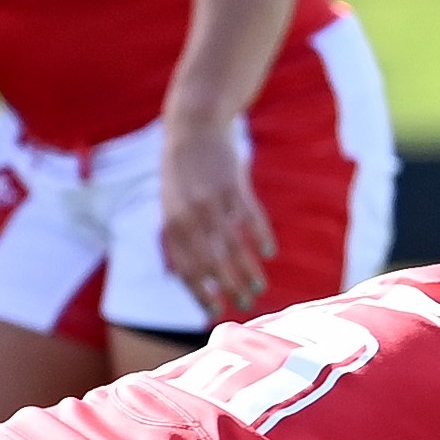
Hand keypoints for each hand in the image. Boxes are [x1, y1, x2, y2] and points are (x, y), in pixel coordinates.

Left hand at [156, 113, 276, 322]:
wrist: (193, 127)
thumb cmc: (180, 173)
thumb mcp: (169, 205)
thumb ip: (177, 239)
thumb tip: (184, 278)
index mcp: (173, 225)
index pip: (188, 270)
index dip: (202, 294)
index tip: (215, 312)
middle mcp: (192, 217)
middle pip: (214, 263)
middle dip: (230, 288)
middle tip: (246, 304)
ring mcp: (214, 201)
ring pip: (236, 246)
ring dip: (248, 271)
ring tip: (259, 288)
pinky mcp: (236, 186)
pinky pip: (252, 219)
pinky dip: (261, 237)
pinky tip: (269, 252)